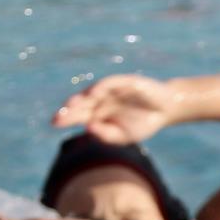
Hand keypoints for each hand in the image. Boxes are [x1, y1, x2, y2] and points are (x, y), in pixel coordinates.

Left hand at [52, 74, 174, 144]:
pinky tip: (93, 94)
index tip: (54, 123)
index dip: (66, 118)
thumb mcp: (123, 136)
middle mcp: (101, 101)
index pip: (78, 115)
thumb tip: (88, 129)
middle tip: (57, 117)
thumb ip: (106, 135)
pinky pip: (109, 83)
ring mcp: (111, 91)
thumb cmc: (142, 124)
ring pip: (92, 92)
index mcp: (98, 114)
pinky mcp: (124, 82)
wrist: (165, 111)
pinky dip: (101, 87)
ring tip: (70, 105)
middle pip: (81, 104)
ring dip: (81, 98)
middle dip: (69, 110)